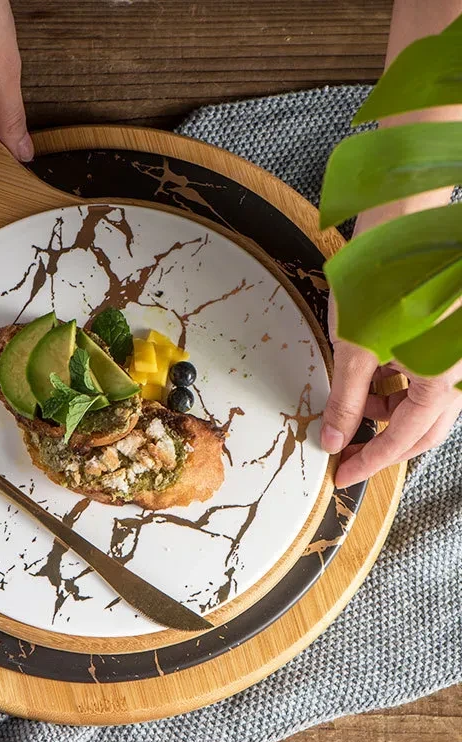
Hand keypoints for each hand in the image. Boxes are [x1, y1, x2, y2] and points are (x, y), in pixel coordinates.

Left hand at [321, 294, 461, 487]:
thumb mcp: (355, 348)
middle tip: (347, 454)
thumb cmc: (384, 279)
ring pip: (424, 406)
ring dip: (388, 416)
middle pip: (422, 431)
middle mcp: (460, 373)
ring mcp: (456, 358)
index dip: (370, 461)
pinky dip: (397, 390)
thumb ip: (346, 399)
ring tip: (351, 412)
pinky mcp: (446, 344)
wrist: (402, 226)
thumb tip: (333, 436)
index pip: (404, 439)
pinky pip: (425, 381)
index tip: (343, 474)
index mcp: (444, 380)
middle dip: (383, 445)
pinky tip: (370, 386)